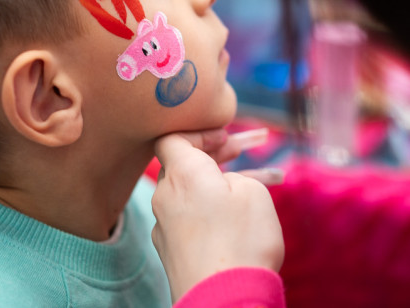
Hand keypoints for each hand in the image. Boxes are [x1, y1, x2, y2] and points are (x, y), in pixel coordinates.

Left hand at [151, 132, 284, 302]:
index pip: (173, 136)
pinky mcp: (170, 247)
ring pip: (190, 189)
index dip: (199, 132)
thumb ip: (233, 177)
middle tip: (244, 148)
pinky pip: (188, 214)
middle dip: (214, 153)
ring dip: (217, 181)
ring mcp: (164, 222)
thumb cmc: (241, 242)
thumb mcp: (253, 193)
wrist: (226, 302)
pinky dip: (208, 207)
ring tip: (259, 180)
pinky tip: (234, 214)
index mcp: (182, 172)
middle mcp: (165, 194)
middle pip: (183, 162)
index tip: (224, 137)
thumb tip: (223, 184)